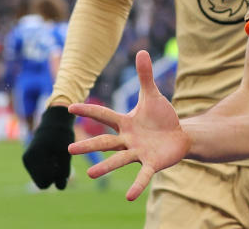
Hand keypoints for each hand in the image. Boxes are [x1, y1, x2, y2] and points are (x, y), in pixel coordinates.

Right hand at [22, 106, 74, 188]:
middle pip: (42, 183)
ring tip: (57, 157)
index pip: (45, 182)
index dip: (57, 178)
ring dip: (51, 172)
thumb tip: (61, 188)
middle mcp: (28, 159)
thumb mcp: (66, 153)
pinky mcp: (29, 160)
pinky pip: (40, 173)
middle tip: (61, 163)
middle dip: (53, 177)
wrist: (54, 122)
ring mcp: (27, 160)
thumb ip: (64, 171)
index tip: (63, 166)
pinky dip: (48, 168)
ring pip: (41, 178)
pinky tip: (53, 157)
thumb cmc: (62, 136)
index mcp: (35, 157)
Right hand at [68, 50, 190, 200]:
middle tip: (69, 149)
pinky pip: (142, 175)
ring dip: (105, 167)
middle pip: (105, 142)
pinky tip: (129, 197)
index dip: (88, 110)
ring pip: (119, 160)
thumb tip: (141, 50)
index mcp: (125, 122)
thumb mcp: (152, 95)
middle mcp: (128, 139)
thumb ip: (145, 75)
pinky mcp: (151, 163)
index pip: (104, 115)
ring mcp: (138, 152)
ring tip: (90, 174)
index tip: (69, 107)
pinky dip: (137, 185)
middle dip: (88, 146)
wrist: (179, 135)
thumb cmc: (161, 117)